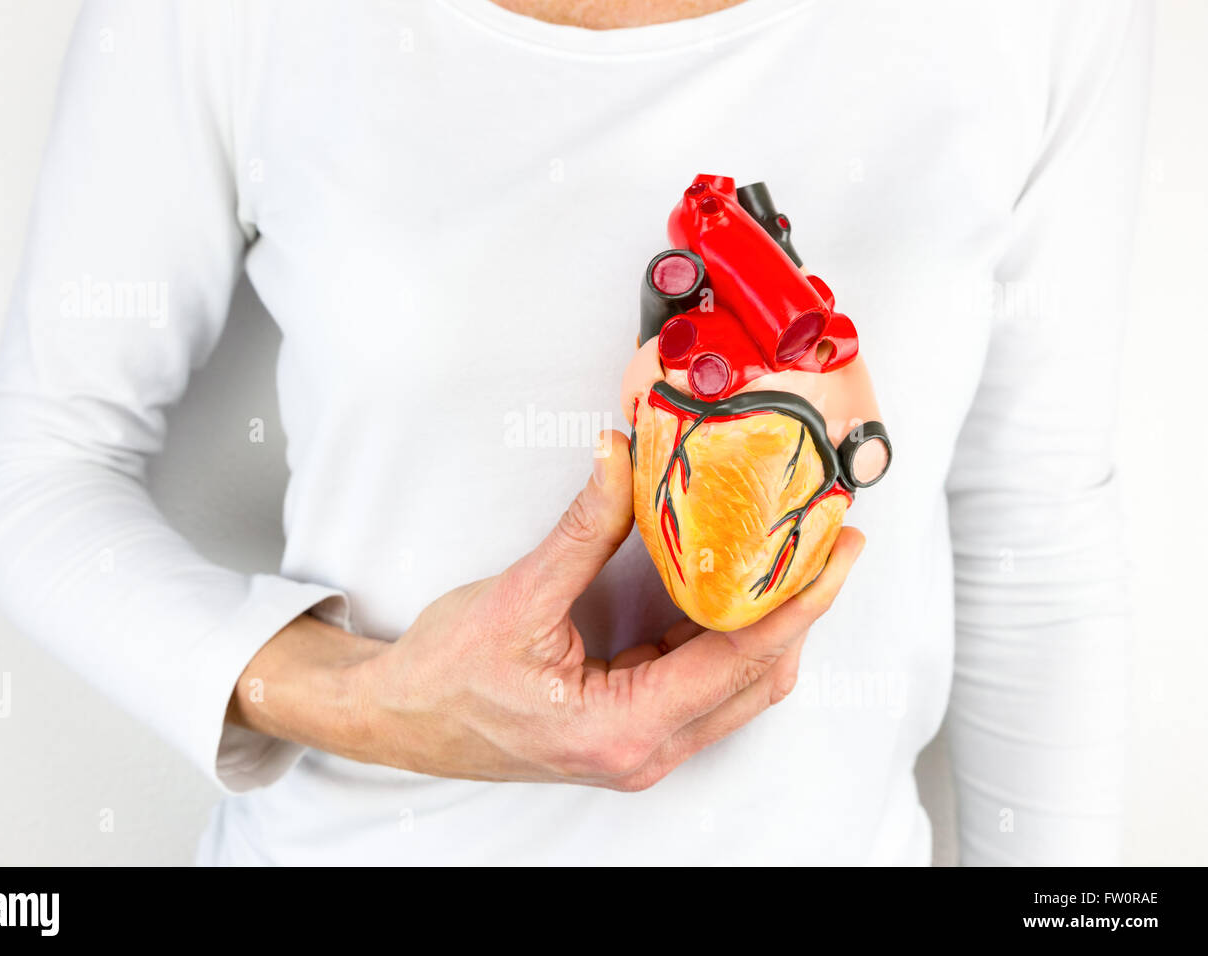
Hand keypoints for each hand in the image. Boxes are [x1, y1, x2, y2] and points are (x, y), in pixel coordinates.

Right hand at [229, 431, 863, 790]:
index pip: (741, 661)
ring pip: (737, 687)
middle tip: (831, 544)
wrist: (399, 718)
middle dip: (800, 610)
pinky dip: (728, 637)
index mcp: (621, 729)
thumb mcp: (517, 596)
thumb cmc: (446, 675)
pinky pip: (703, 685)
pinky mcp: (630, 731)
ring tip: (792, 558)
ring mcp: (639, 747)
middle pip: (757, 680)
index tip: (837, 552)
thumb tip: (622, 457)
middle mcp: (643, 751)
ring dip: (769, 624)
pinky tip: (734, 588)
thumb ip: (584, 528)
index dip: (797, 602)